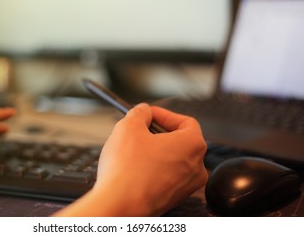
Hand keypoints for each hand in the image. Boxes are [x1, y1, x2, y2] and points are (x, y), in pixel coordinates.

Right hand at [54, 103, 207, 215]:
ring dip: (154, 150)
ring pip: (172, 159)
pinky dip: (153, 168)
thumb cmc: (127, 169)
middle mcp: (196, 167)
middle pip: (179, 140)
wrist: (119, 204)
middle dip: (157, 132)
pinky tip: (134, 166)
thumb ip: (140, 112)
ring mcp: (186, 185)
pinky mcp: (173, 198)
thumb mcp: (129, 126)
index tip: (148, 114)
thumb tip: (143, 111)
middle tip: (139, 129)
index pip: (185, 121)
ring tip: (133, 148)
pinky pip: (166, 175)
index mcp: (193, 145)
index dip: (164, 114)